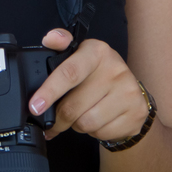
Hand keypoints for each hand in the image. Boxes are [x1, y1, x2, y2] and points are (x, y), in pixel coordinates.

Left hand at [28, 29, 148, 142]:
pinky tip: (98, 120)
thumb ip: (62, 47)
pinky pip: (101, 133)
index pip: (70, 72)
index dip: (49, 90)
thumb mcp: (80, 56)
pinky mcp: (136, 113)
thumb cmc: (97, 75)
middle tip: (55, 119)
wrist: (130, 93)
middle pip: (73, 106)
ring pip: (86, 123)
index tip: (34, 106)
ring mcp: (128, 92)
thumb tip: (50, 38)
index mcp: (97, 51)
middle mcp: (115, 69)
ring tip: (82, 115)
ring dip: (77, 125)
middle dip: (58, 118)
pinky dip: (94, 132)